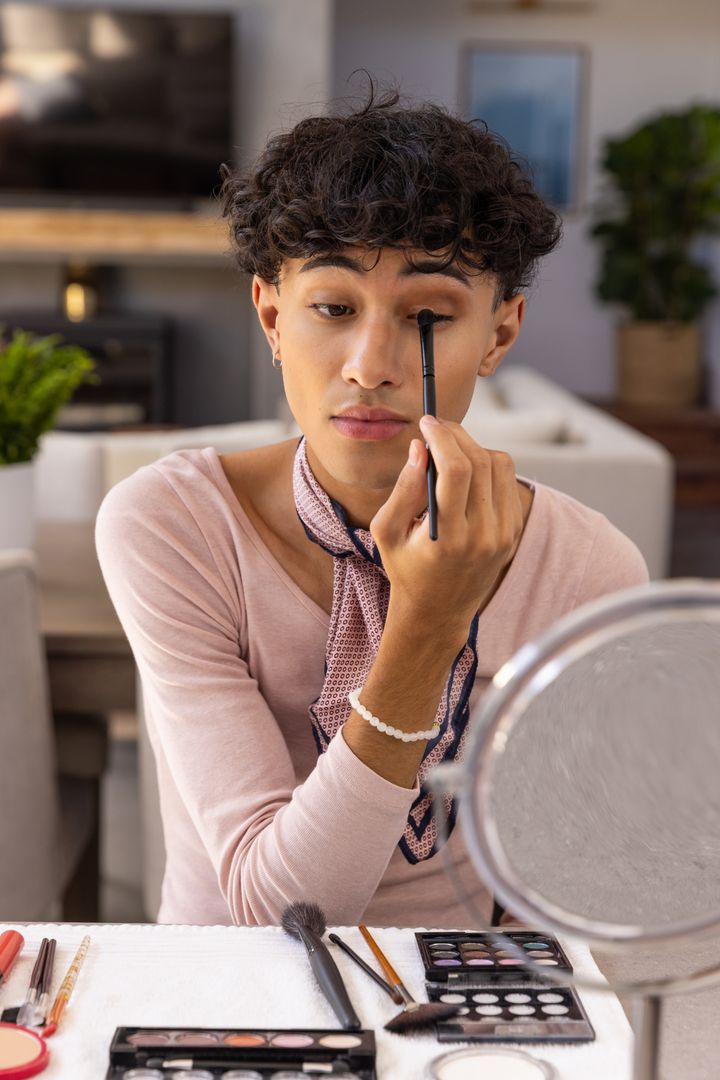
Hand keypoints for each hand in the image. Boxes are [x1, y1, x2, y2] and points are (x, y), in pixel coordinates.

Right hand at [370, 416, 525, 646]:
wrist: (437, 612)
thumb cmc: (405, 569)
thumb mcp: (386, 531)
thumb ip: (402, 488)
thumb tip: (419, 447)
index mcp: (449, 537)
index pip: (457, 470)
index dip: (443, 437)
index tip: (427, 423)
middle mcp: (483, 536)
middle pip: (480, 462)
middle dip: (456, 435)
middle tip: (435, 428)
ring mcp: (503, 535)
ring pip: (500, 466)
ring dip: (474, 448)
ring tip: (449, 451)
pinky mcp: (513, 533)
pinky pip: (507, 483)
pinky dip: (488, 467)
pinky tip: (466, 472)